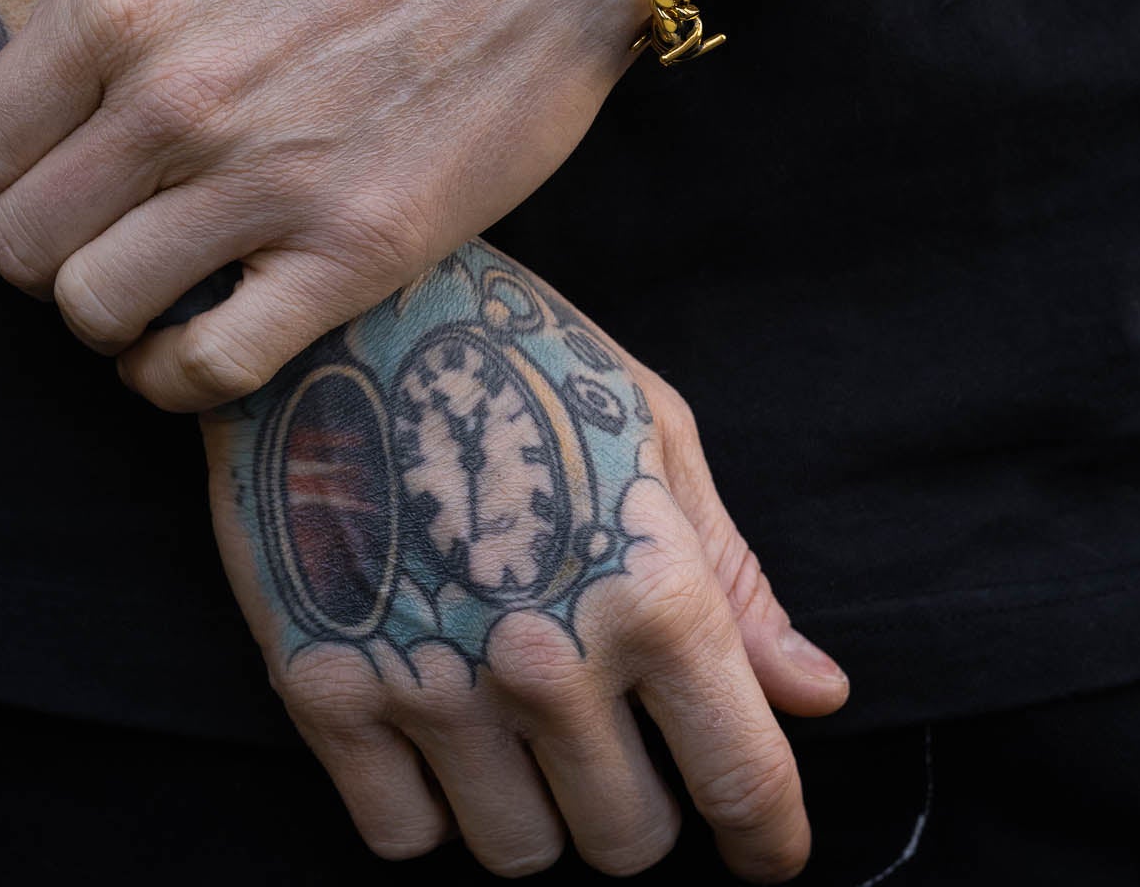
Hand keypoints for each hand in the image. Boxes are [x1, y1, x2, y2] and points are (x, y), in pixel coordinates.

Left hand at [0, 0, 645, 408]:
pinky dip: (178, 373)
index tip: (11, 171)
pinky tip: (190, 335)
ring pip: (98, 312)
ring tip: (140, 270)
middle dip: (30, 241)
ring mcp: (275, 187)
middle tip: (80, 218)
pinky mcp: (365, 248)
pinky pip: (218, 368)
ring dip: (100, 306)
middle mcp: (183, 105)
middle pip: (21, 244)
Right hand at [204, 242, 847, 880]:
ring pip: (518, 853)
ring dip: (536, 810)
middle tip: (616, 738)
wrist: (335, 307)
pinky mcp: (324, 688)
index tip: (767, 851)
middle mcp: (549, 657)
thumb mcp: (648, 430)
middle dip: (642, 804)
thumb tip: (816, 696)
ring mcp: (429, 681)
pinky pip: (399, 834)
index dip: (771, 839)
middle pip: (628, 841)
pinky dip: (429, 804)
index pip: (743, 782)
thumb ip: (733, 579)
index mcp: (652, 589)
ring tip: (520, 725)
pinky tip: (436, 726)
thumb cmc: (515, 354)